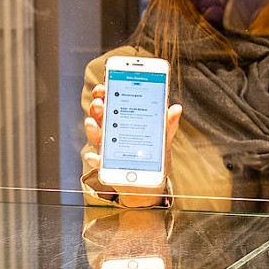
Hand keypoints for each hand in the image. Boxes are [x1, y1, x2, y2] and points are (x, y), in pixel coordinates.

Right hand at [84, 82, 182, 206]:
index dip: (106, 92)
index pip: (113, 102)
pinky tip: (95, 157)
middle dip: (97, 106)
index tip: (104, 85)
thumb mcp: (163, 139)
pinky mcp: (107, 166)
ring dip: (92, 128)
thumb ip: (168, 124)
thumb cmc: (155, 158)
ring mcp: (108, 148)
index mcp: (125, 121)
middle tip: (99, 102)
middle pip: (101, 116)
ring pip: (96, 135)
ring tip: (91, 122)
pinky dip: (94, 159)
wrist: (151, 183)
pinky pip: (98, 161)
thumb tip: (177, 108)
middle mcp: (113, 132)